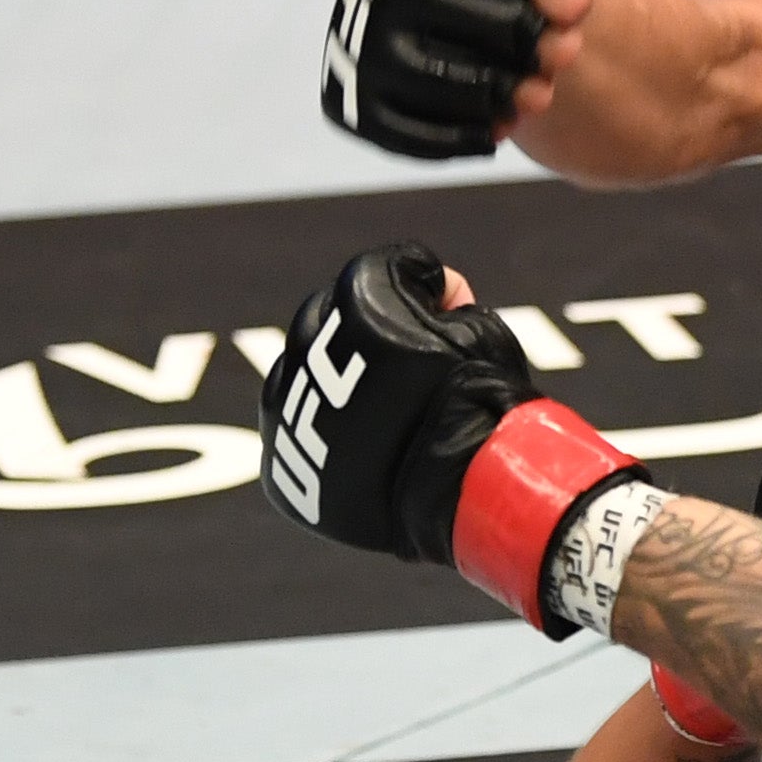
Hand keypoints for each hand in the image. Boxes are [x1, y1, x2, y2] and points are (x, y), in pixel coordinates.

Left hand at [264, 244, 648, 635]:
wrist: (464, 490)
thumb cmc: (480, 402)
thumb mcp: (481, 327)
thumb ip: (448, 300)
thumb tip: (437, 294)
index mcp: (357, 299)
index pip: (388, 271)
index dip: (431, 290)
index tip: (456, 314)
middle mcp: (307, 345)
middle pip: (333, 316)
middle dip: (371, 332)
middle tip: (418, 366)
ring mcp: (286, 405)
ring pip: (302, 374)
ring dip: (336, 381)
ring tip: (387, 411)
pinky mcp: (280, 461)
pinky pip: (291, 433)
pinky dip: (323, 434)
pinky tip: (365, 447)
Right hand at [316, 0, 615, 158]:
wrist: (426, 2)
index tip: (574, 2)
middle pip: (494, 23)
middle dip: (540, 42)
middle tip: (561, 50)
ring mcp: (358, 42)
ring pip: (452, 84)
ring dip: (510, 95)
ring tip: (537, 90)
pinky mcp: (356, 102)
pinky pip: (418, 136)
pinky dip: (469, 136)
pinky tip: (497, 121)